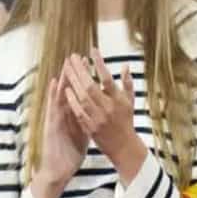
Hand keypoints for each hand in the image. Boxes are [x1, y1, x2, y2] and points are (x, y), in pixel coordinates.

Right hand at [34, 68, 88, 197]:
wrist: (58, 171)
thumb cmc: (70, 154)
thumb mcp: (82, 135)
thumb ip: (86, 123)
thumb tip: (96, 115)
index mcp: (72, 118)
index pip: (77, 95)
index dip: (82, 82)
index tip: (88, 66)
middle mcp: (63, 115)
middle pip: (69, 92)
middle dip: (74, 75)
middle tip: (77, 57)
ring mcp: (56, 119)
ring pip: (60, 95)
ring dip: (63, 79)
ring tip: (66, 63)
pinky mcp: (51, 125)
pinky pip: (54, 107)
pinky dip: (55, 94)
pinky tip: (56, 82)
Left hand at [63, 47, 146, 184]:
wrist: (124, 147)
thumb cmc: (126, 122)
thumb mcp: (130, 102)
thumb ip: (128, 84)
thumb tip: (125, 66)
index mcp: (119, 101)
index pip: (108, 78)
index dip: (100, 63)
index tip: (92, 50)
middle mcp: (109, 108)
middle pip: (91, 86)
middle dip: (80, 70)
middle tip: (71, 57)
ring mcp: (99, 118)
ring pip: (83, 97)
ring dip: (73, 82)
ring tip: (67, 69)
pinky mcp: (90, 127)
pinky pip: (79, 112)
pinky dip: (72, 100)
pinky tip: (66, 89)